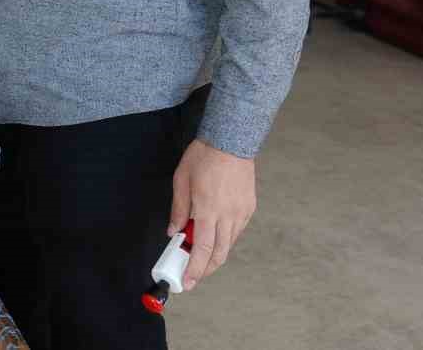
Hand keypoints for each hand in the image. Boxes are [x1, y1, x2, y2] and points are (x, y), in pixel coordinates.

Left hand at [169, 139, 256, 290]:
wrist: (231, 140)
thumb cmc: (204, 156)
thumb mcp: (181, 180)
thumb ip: (178, 210)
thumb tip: (173, 232)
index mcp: (208, 209)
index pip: (202, 249)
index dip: (195, 269)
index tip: (187, 282)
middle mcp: (227, 215)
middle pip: (218, 253)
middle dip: (205, 269)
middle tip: (192, 275)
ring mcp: (241, 212)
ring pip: (229, 244)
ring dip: (215, 255)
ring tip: (200, 256)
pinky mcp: (249, 208)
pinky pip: (236, 231)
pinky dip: (225, 239)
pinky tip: (215, 236)